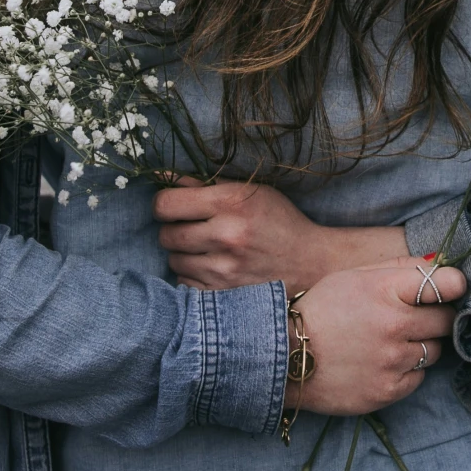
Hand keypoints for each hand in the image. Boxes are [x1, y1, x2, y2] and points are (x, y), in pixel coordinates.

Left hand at [156, 179, 407, 291]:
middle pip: (166, 235)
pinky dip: (192, 274)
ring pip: (173, 260)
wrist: (309, 262)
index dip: (163, 204)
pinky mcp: (224, 294)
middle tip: (191, 227)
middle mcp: (225, 235)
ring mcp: (224, 269)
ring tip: (205, 247)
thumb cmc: (277, 220)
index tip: (173, 206)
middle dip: (173, 229)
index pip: (165, 205)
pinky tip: (211, 266)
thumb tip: (161, 176)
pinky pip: (184, 282)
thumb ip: (202, 184)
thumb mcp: (248, 192)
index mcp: (230, 203)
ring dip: (183, 253)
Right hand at [291, 259, 468, 416]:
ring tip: (389, 342)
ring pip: (435, 350)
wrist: (284, 356)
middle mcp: (394, 325)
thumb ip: (398, 267)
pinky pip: (418, 376)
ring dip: (420, 345)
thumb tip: (440, 262)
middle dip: (436, 316)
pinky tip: (381, 363)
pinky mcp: (389, 390)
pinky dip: (406, 370)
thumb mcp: (353, 276)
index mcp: (385, 289)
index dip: (453, 286)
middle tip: (414, 318)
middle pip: (447, 320)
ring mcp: (392, 360)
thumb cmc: (321, 310)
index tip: (450, 289)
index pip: (447, 284)